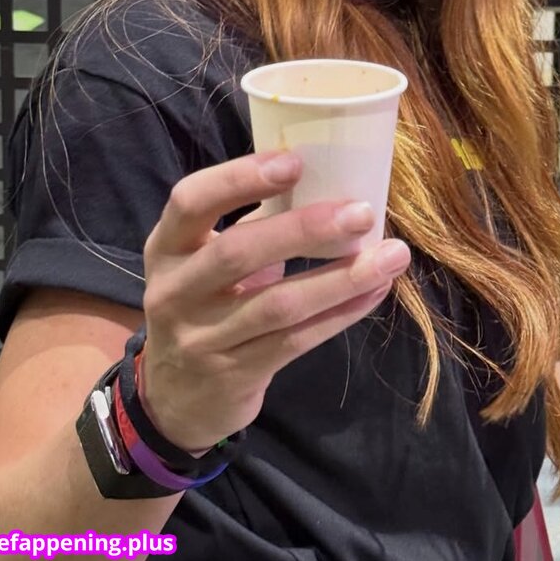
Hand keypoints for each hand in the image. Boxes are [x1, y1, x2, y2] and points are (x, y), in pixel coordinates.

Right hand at [138, 151, 410, 452]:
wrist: (175, 399)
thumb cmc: (206, 303)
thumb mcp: (205, 260)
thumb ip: (253, 222)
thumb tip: (326, 178)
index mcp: (168, 246)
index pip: (191, 201)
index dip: (239, 177)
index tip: (295, 162)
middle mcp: (174, 291)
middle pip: (238, 253)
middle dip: (305, 229)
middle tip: (362, 213)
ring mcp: (201, 339)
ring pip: (279, 305)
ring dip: (342, 278)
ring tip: (391, 255)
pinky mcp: (235, 375)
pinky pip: (296, 341)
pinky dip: (340, 313)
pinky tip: (374, 291)